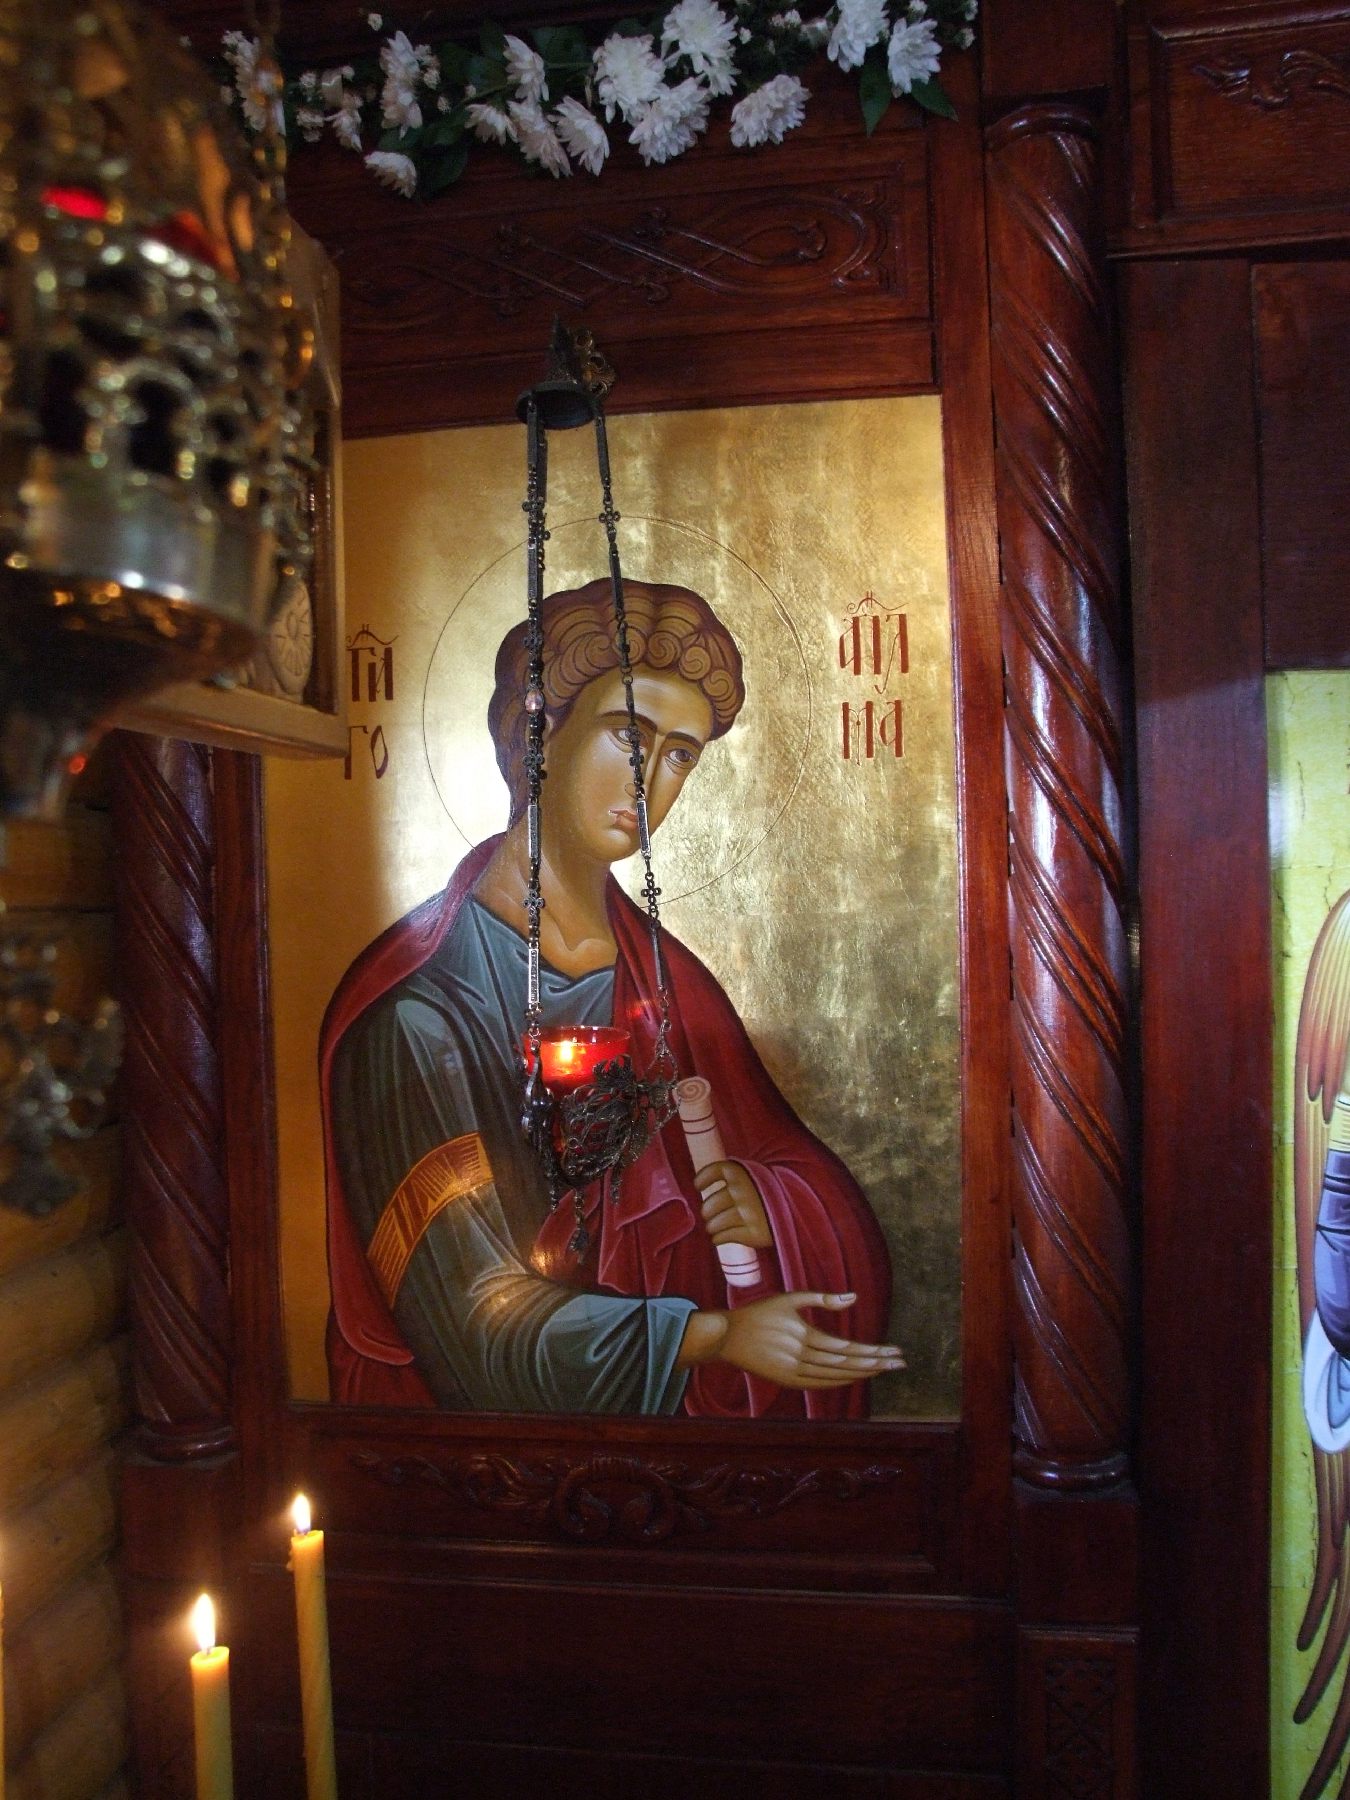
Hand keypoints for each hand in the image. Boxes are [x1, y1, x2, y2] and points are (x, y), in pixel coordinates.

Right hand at [678, 1292, 904, 1388]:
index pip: (846, 1347)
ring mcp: (792, 1372)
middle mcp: (799, 1356)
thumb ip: (822, 1298)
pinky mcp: (786, 1381)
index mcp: (801, 1334)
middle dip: (875, 1364)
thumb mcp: (789, 1298)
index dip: (872, 1351)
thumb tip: (854, 1297)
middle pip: (845, 1364)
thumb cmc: (759, 1313)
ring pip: (834, 1377)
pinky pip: (819, 1385)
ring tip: (884, 1369)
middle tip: (900, 1363)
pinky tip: (856, 1378)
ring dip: (862, 1374)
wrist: (726, 1337)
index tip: (893, 1351)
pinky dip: (840, 1383)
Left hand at [695, 1159, 772, 1249]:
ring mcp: (749, 1213)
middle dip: (707, 1213)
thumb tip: (700, 1186)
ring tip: (715, 1228)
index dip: (702, 1179)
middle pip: (709, 1205)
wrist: (798, 1211)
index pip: (713, 1171)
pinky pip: (723, 1238)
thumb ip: (732, 1177)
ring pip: (714, 1224)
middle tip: (710, 1216)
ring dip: (712, 1227)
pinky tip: (720, 1237)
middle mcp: (743, 1191)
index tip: (699, 1187)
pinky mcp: (754, 1233)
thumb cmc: (767, 1194)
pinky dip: (718, 1238)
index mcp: (741, 1173)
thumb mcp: (753, 1176)